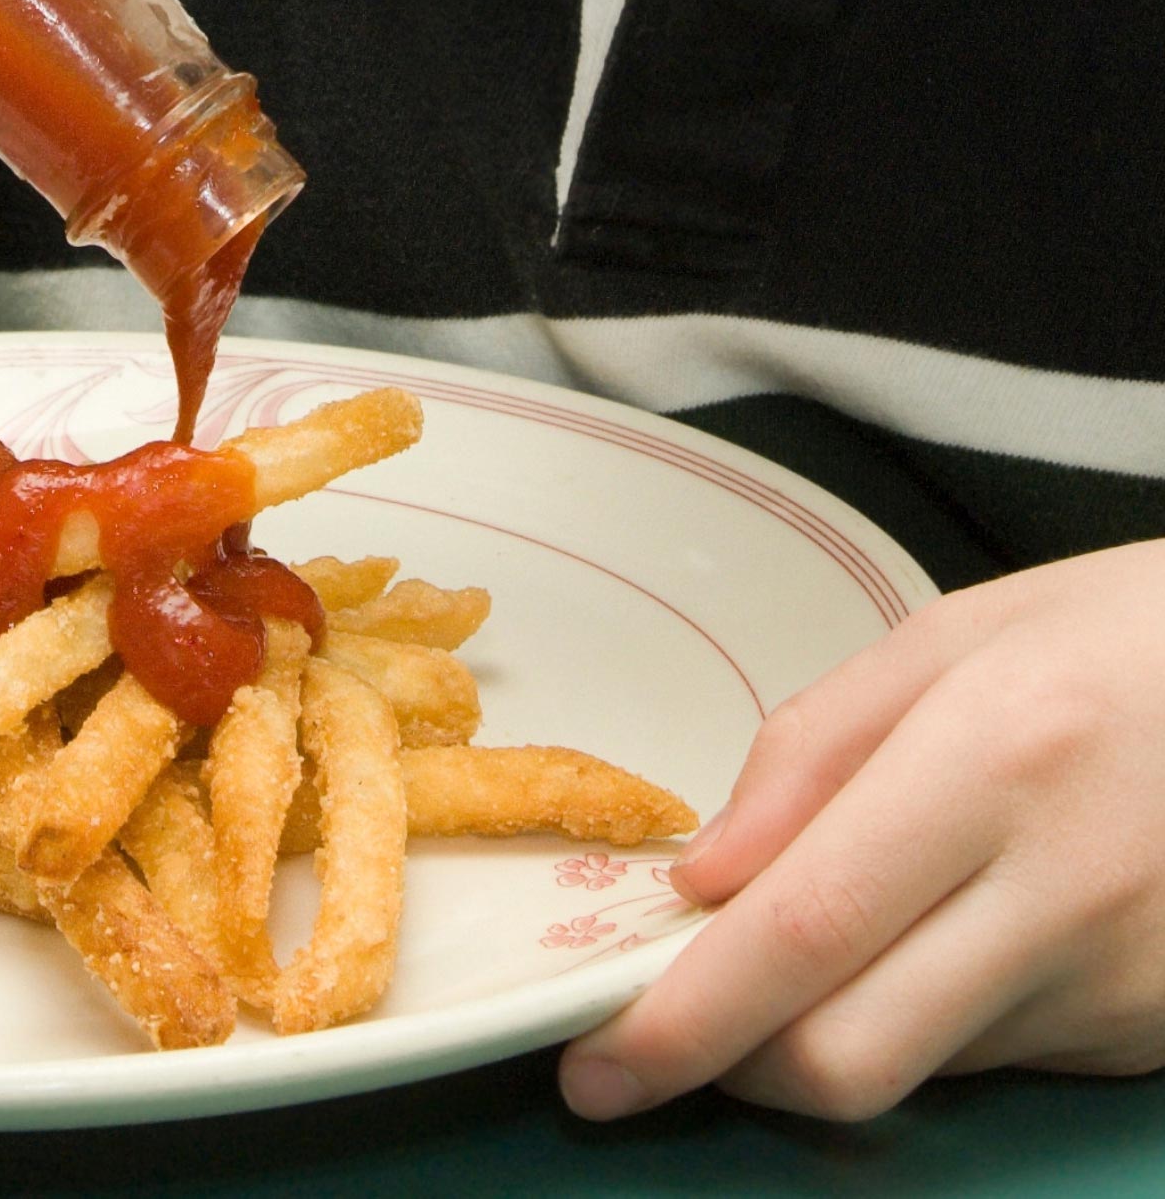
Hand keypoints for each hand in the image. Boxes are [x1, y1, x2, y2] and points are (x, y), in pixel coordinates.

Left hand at [558, 538, 1164, 1120]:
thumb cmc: (1126, 639)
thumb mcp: (949, 640)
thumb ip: (804, 757)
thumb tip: (703, 881)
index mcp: (995, 764)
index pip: (804, 931)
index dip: (684, 1018)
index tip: (597, 1060)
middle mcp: (1068, 892)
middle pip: (849, 1053)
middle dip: (727, 1066)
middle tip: (658, 1032)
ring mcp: (1125, 980)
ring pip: (912, 1066)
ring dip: (825, 1025)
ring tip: (836, 925)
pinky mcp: (1156, 1030)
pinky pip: (988, 1056)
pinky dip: (921, 1016)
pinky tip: (946, 933)